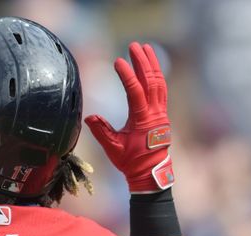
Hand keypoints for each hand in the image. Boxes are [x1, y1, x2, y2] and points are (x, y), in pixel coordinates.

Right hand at [85, 42, 173, 193]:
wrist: (149, 174)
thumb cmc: (131, 162)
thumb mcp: (113, 149)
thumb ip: (101, 132)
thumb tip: (89, 117)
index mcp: (143, 120)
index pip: (136, 91)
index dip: (127, 75)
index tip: (118, 61)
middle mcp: (155, 113)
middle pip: (151, 81)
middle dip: (143, 62)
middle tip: (134, 45)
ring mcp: (161, 112)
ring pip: (159, 82)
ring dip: (152, 64)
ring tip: (145, 48)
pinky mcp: (161, 114)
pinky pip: (161, 89)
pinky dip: (157, 75)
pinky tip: (151, 67)